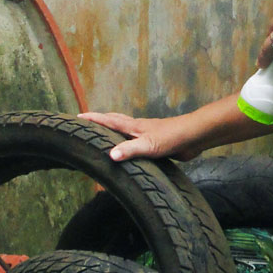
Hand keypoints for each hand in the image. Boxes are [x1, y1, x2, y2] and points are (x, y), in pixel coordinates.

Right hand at [78, 111, 203, 161]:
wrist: (195, 137)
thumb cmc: (173, 137)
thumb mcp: (148, 146)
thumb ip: (130, 150)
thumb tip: (110, 156)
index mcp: (133, 126)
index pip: (108, 120)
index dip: (93, 119)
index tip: (78, 116)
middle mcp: (138, 129)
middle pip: (115, 122)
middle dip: (101, 121)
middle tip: (87, 122)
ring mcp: (147, 135)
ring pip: (125, 132)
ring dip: (113, 132)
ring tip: (103, 136)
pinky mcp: (155, 144)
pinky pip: (136, 143)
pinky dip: (127, 144)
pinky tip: (129, 151)